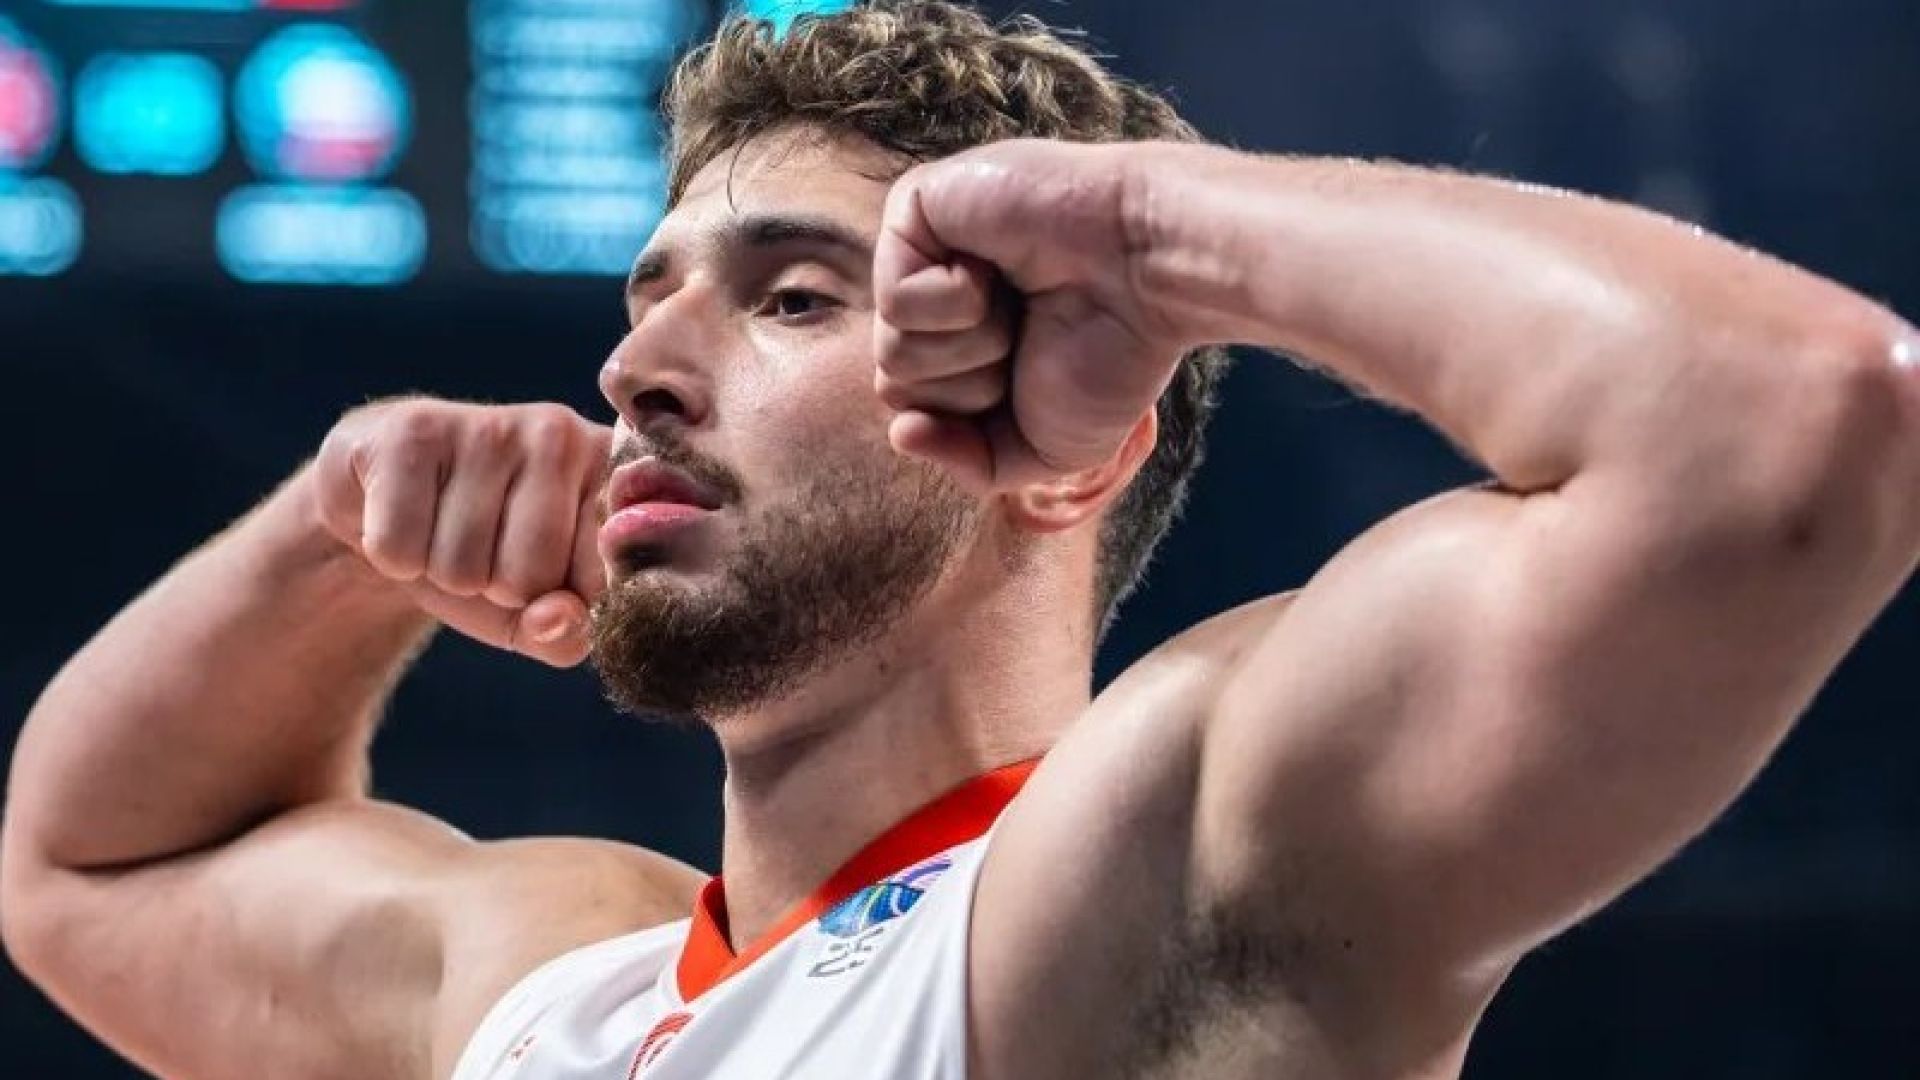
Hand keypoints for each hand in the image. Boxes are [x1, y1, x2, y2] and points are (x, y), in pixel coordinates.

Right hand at [312, 399, 611, 666]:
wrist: (389, 495)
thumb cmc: (483, 552)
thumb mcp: (536, 609)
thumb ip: (566, 634)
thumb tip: (557, 618)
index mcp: (611, 472)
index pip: (602, 583)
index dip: (561, 601)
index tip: (546, 570)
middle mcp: (561, 433)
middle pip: (530, 576)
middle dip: (497, 589)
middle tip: (483, 550)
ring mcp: (489, 424)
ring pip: (461, 567)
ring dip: (442, 573)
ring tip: (442, 530)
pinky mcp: (414, 429)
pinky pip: (400, 547)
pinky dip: (394, 555)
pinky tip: (404, 515)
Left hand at [872, 139, 1195, 491]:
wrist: (1151, 275)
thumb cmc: (1112, 353)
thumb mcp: (1046, 447)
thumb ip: (972, 462)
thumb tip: (901, 434)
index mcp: (958, 342)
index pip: (910, 408)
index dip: (969, 418)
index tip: (1031, 380)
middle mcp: (933, 294)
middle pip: (894, 383)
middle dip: (970, 385)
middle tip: (1030, 334)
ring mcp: (921, 249)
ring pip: (891, 349)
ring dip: (970, 345)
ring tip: (1019, 301)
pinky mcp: (914, 206)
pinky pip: (894, 300)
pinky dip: (955, 302)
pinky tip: (996, 266)